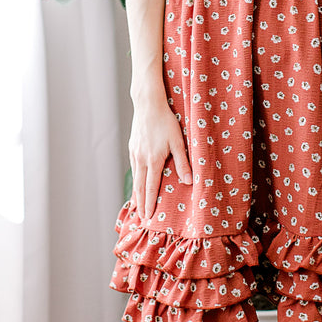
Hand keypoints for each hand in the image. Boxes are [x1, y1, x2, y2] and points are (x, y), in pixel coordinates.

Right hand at [129, 100, 191, 220]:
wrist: (148, 104)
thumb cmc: (165, 121)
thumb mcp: (178, 141)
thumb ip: (183, 162)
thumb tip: (188, 182)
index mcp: (152, 160)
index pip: (150, 187)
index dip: (150, 203)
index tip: (148, 217)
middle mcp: (141, 159)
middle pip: (139, 187)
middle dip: (141, 203)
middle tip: (141, 217)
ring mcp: (135, 153)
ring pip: (135, 178)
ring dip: (136, 193)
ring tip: (138, 205)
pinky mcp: (133, 147)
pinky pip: (133, 167)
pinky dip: (134, 179)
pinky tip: (137, 182)